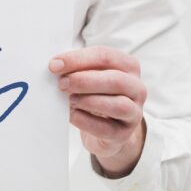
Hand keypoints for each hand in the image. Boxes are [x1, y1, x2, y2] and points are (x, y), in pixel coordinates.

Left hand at [50, 46, 146, 177]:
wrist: (106, 129)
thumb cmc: (95, 95)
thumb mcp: (89, 77)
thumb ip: (76, 69)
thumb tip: (55, 66)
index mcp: (127, 66)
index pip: (105, 56)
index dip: (77, 59)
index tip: (54, 65)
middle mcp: (136, 88)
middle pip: (115, 80)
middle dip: (84, 81)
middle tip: (61, 84)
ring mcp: (134, 112)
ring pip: (118, 105)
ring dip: (88, 101)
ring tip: (69, 100)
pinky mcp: (124, 133)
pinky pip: (107, 128)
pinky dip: (85, 121)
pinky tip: (73, 115)